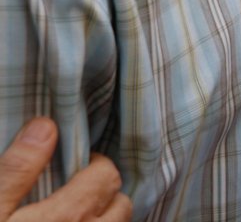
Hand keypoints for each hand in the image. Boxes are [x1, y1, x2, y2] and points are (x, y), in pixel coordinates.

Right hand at [0, 118, 129, 221]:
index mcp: (69, 215)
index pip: (108, 175)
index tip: (79, 165)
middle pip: (122, 204)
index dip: (96, 165)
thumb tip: (45, 127)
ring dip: (105, 216)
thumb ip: (19, 169)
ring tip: (79, 210)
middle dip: (106, 191)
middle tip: (80, 188)